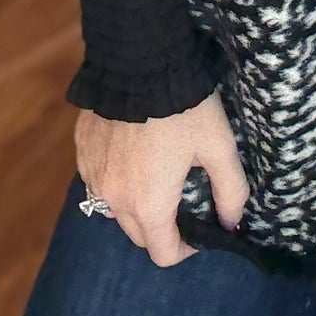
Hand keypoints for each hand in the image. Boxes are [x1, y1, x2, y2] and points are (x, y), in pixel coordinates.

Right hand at [75, 90, 248, 265]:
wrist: (141, 61)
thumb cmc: (186, 107)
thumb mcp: (219, 147)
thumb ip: (231, 191)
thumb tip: (232, 224)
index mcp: (150, 205)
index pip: (163, 255)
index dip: (186, 249)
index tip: (199, 231)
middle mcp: (115, 199)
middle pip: (138, 236)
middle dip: (162, 229)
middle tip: (181, 201)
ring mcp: (93, 175)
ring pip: (114, 209)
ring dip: (135, 204)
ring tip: (156, 175)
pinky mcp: (83, 151)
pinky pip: (98, 179)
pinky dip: (115, 177)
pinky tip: (132, 152)